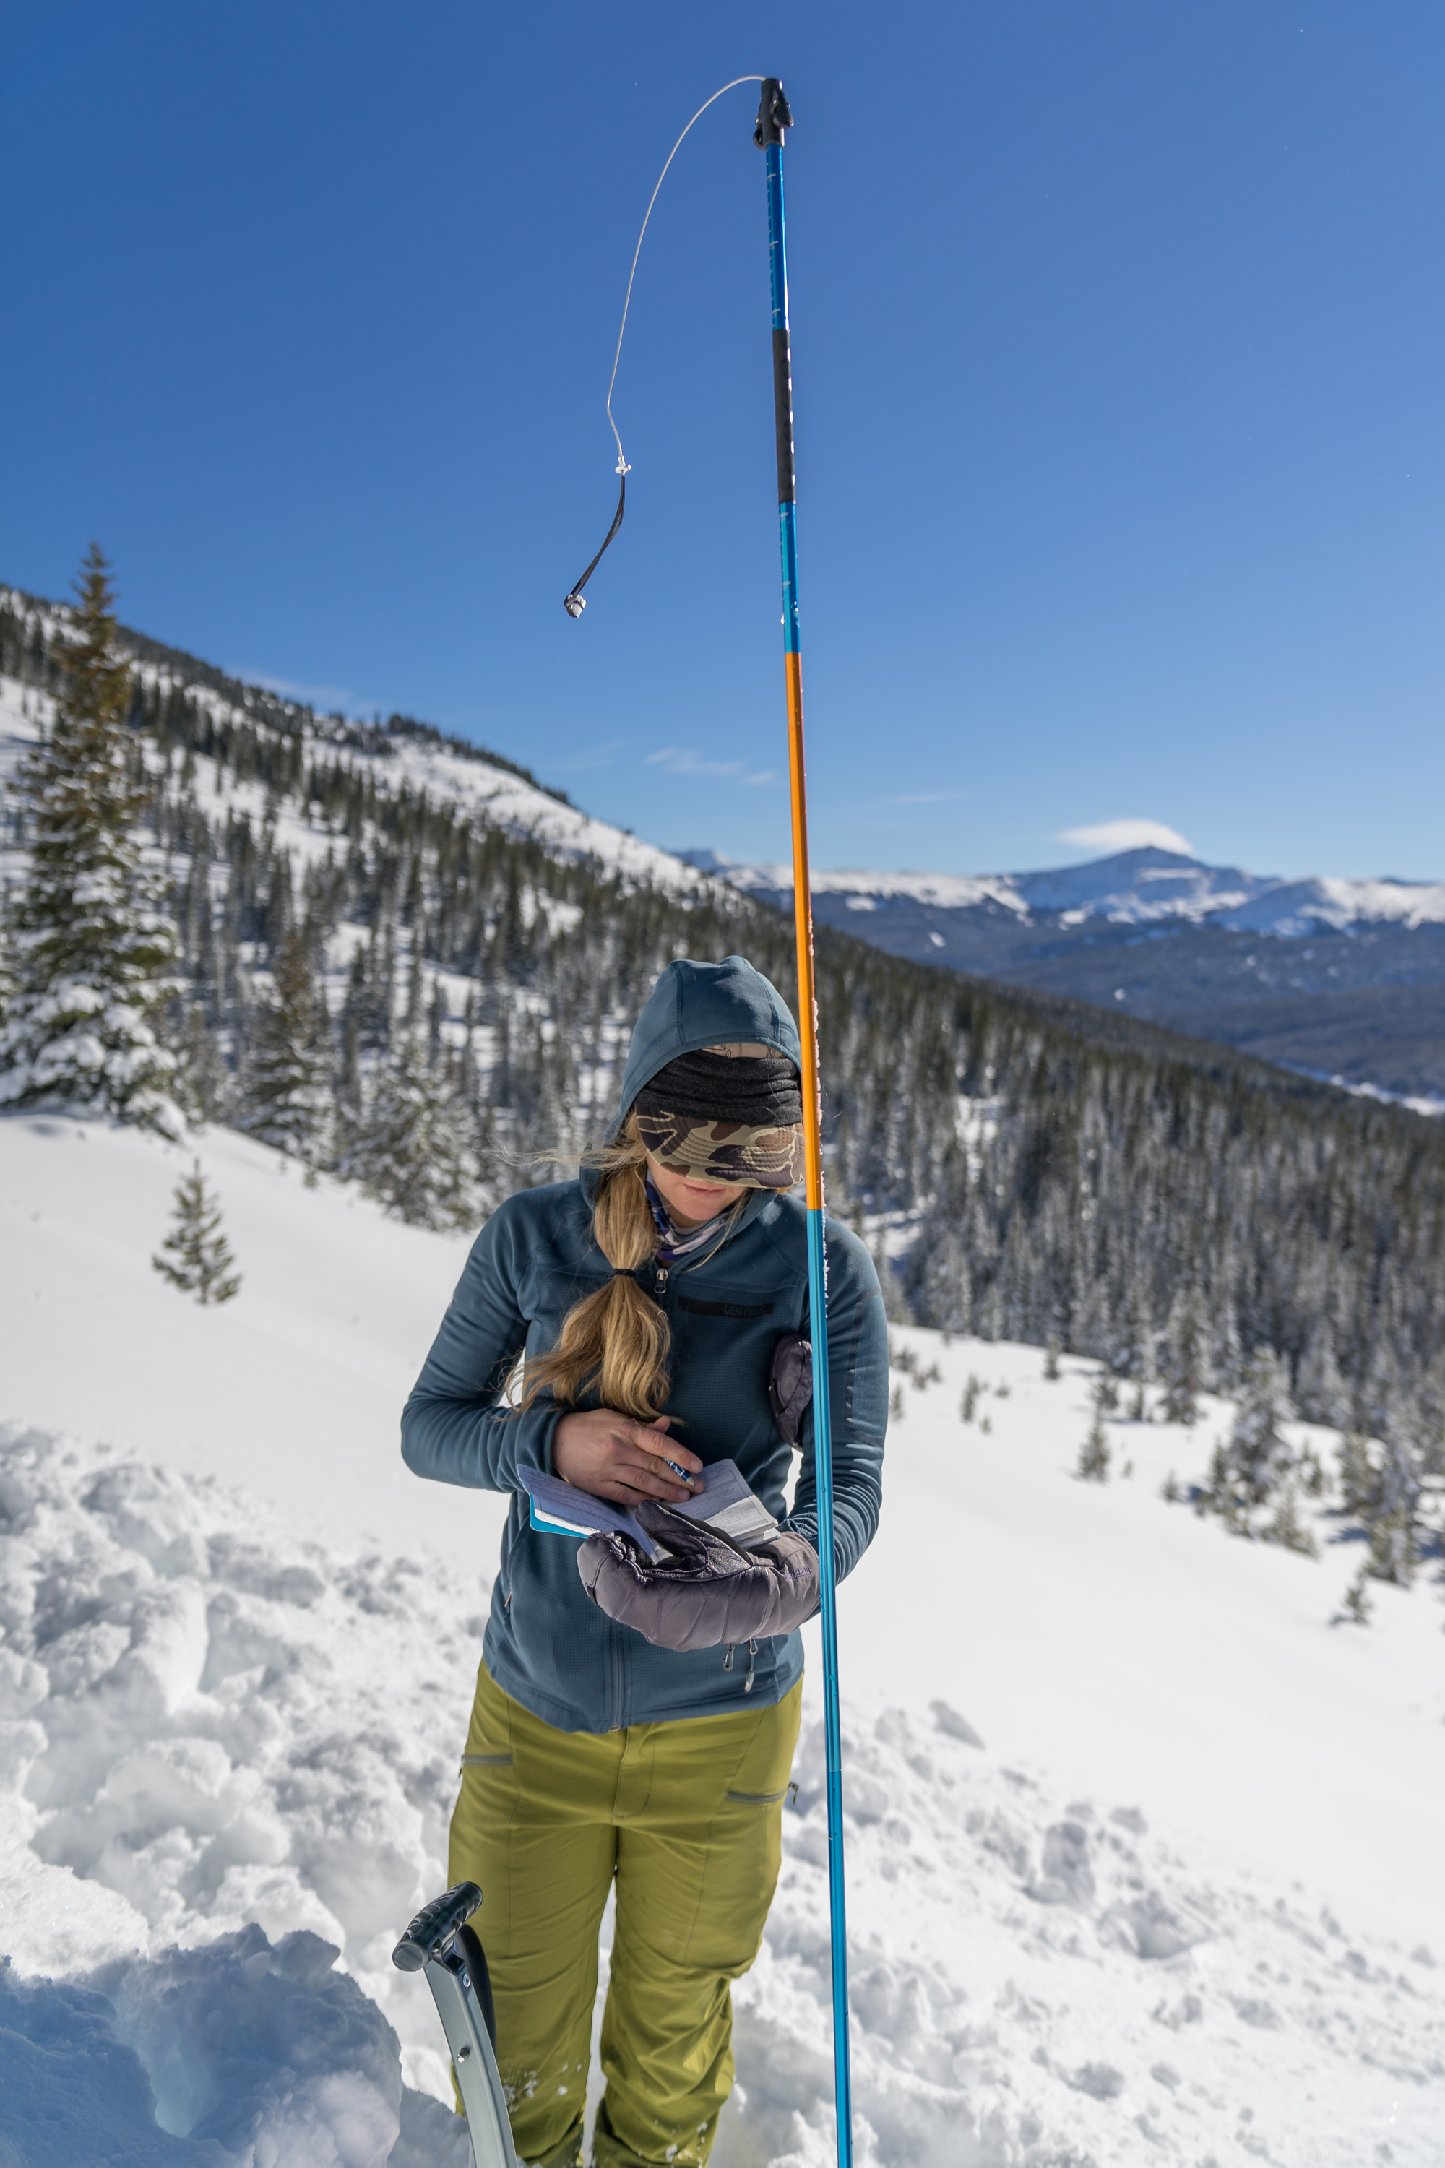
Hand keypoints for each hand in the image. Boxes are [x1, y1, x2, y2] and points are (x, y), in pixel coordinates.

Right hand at [553, 1408, 702, 1505]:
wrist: (554, 1441)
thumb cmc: (588, 1426)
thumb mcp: (615, 1417)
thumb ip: (642, 1426)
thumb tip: (667, 1425)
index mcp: (625, 1430)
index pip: (659, 1443)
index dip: (681, 1456)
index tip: (697, 1466)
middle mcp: (619, 1450)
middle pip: (656, 1466)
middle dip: (680, 1478)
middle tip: (699, 1486)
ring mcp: (609, 1470)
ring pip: (644, 1484)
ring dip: (667, 1492)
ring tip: (685, 1496)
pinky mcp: (599, 1486)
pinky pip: (627, 1496)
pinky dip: (644, 1500)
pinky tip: (658, 1502)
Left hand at [577, 1514, 819, 1650]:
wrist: (764, 1600)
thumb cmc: (735, 1568)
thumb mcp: (701, 1541)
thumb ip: (666, 1525)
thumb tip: (640, 1510)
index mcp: (667, 1605)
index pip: (615, 1587)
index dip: (602, 1560)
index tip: (605, 1535)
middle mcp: (659, 1626)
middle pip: (609, 1599)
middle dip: (602, 1566)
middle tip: (611, 1538)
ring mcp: (661, 1633)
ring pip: (618, 1606)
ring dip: (612, 1576)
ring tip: (626, 1548)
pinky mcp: (665, 1630)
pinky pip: (633, 1610)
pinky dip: (626, 1586)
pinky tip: (638, 1564)